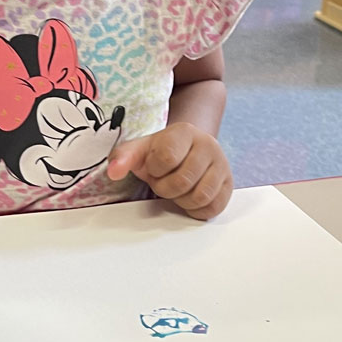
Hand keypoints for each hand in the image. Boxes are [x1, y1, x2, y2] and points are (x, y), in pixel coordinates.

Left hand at [107, 123, 232, 219]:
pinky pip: (212, 207)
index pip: (166, 158)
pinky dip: (197, 209)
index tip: (155, 166)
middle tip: (165, 181)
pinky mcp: (229, 184)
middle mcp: (208, 144)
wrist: (188, 151)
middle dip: (166, 188)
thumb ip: (123, 158)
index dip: (155, 170)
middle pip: (182, 181)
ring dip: (182, 200)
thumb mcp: (139, 150)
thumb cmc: (162, 153)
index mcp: (184, 132)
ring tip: (178, 189)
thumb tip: (113, 172)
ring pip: (200, 196)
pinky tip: (190, 197)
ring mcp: (221, 164)